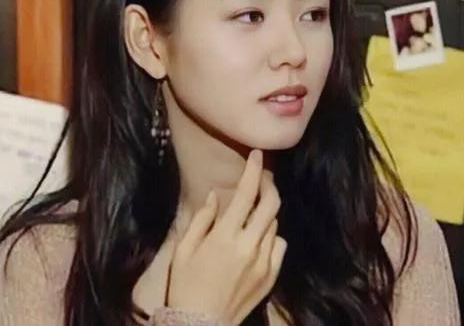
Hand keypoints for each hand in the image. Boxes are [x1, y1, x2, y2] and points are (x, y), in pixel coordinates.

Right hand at [166, 149, 286, 324]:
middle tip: (260, 179)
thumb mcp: (184, 248)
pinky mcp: (271, 276)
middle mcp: (250, 246)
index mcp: (225, 236)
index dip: (253, 170)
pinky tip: (256, 240)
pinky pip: (279, 246)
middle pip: (271, 204)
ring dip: (265, 213)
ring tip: (250, 215)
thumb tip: (215, 195)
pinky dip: (270, 237)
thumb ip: (202, 219)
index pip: (246, 194)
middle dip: (268, 185)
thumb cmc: (186, 284)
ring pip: (274, 224)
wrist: (201, 325)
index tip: (256, 154)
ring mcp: (264, 262)